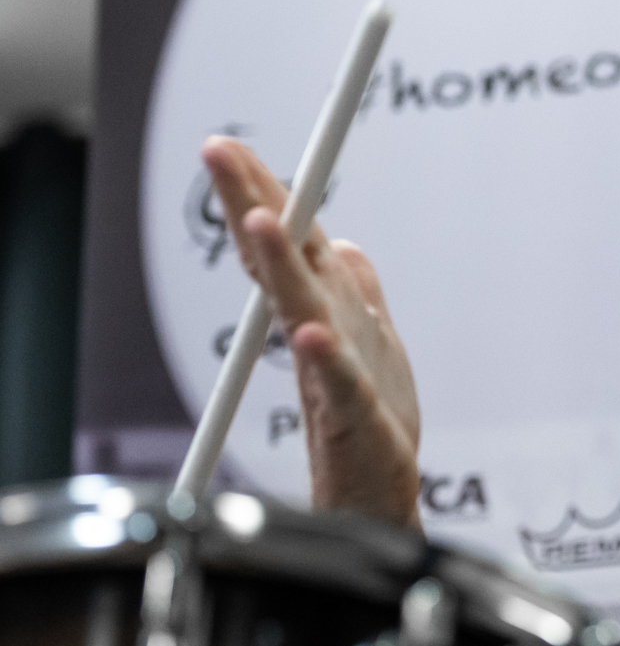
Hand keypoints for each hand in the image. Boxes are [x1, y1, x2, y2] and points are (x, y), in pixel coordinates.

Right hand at [201, 137, 420, 525]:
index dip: (262, 193)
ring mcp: (335, 377)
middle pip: (282, 263)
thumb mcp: (370, 342)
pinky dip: (325, 359)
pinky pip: (341, 385)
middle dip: (252, 205)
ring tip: (260, 223)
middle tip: (218, 154)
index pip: (289, 243)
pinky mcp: (358, 420)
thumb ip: (355, 292)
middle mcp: (321, 337)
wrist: (377, 500)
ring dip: (281, 267)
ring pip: (305, 311)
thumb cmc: (368, 426)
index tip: (229, 145)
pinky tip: (308, 334)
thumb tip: (345, 245)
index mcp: (324, 315)